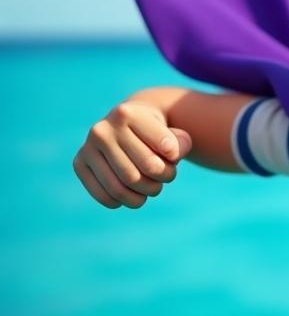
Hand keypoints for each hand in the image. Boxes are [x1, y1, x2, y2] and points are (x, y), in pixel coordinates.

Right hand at [73, 100, 192, 208]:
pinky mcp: (79, 164)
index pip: (165, 146)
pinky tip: (133, 196)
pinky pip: (104, 195)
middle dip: (164, 178)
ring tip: (153, 189)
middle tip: (167, 176)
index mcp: (128, 114)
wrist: (126, 124)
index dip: (175, 157)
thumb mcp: (174, 132)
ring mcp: (88, 146)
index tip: (174, 155)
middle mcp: (103, 129)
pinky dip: (123, 202)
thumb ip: (182, 144)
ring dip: (145, 194)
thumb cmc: (156, 133)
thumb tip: (171, 155)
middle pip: (146, 168)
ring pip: (123, 186)